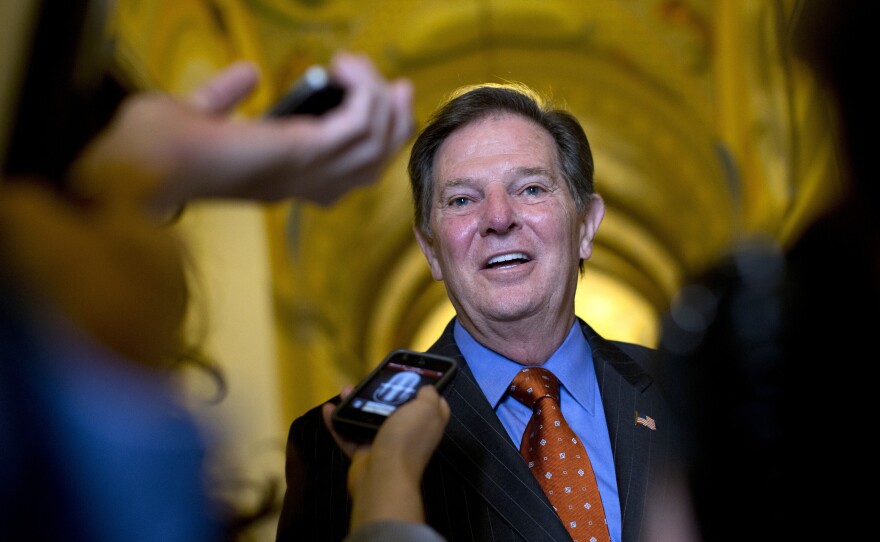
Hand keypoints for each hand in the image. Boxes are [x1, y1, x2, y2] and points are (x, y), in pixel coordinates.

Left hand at [68, 52, 413, 215]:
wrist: (144, 164)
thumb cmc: (161, 149)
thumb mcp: (201, 116)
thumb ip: (224, 97)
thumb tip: (247, 73)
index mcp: (283, 179)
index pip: (348, 172)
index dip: (371, 139)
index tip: (376, 98)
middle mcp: (304, 183)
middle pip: (375, 163)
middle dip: (394, 122)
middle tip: (396, 85)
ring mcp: (309, 171)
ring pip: (378, 144)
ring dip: (382, 101)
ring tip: (366, 68)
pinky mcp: (306, 151)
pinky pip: (361, 124)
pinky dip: (363, 92)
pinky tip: (343, 67)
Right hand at [321, 385, 449, 527]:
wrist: (383, 477)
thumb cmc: (407, 440)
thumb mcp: (426, 409)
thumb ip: (430, 396)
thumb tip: (428, 389)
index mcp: (426, 424)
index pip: (429, 405)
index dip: (423, 390)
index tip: (411, 377)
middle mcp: (407, 434)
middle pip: (394, 410)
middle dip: (381, 395)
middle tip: (369, 382)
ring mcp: (385, 445)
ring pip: (368, 421)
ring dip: (355, 406)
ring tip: (345, 392)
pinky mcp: (364, 455)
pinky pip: (348, 436)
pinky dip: (337, 424)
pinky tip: (329, 411)